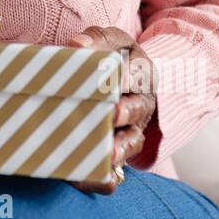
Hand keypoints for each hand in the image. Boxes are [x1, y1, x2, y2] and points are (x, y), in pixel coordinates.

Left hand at [66, 25, 156, 194]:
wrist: (117, 80)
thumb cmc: (110, 57)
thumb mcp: (108, 41)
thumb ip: (96, 39)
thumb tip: (77, 46)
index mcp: (140, 73)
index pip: (139, 74)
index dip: (129, 76)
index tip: (116, 77)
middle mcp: (141, 103)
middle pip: (138, 109)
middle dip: (127, 112)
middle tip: (112, 113)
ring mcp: (132, 130)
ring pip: (132, 142)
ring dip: (121, 148)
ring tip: (108, 154)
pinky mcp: (118, 152)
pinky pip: (118, 171)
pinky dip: (106, 177)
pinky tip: (90, 179)